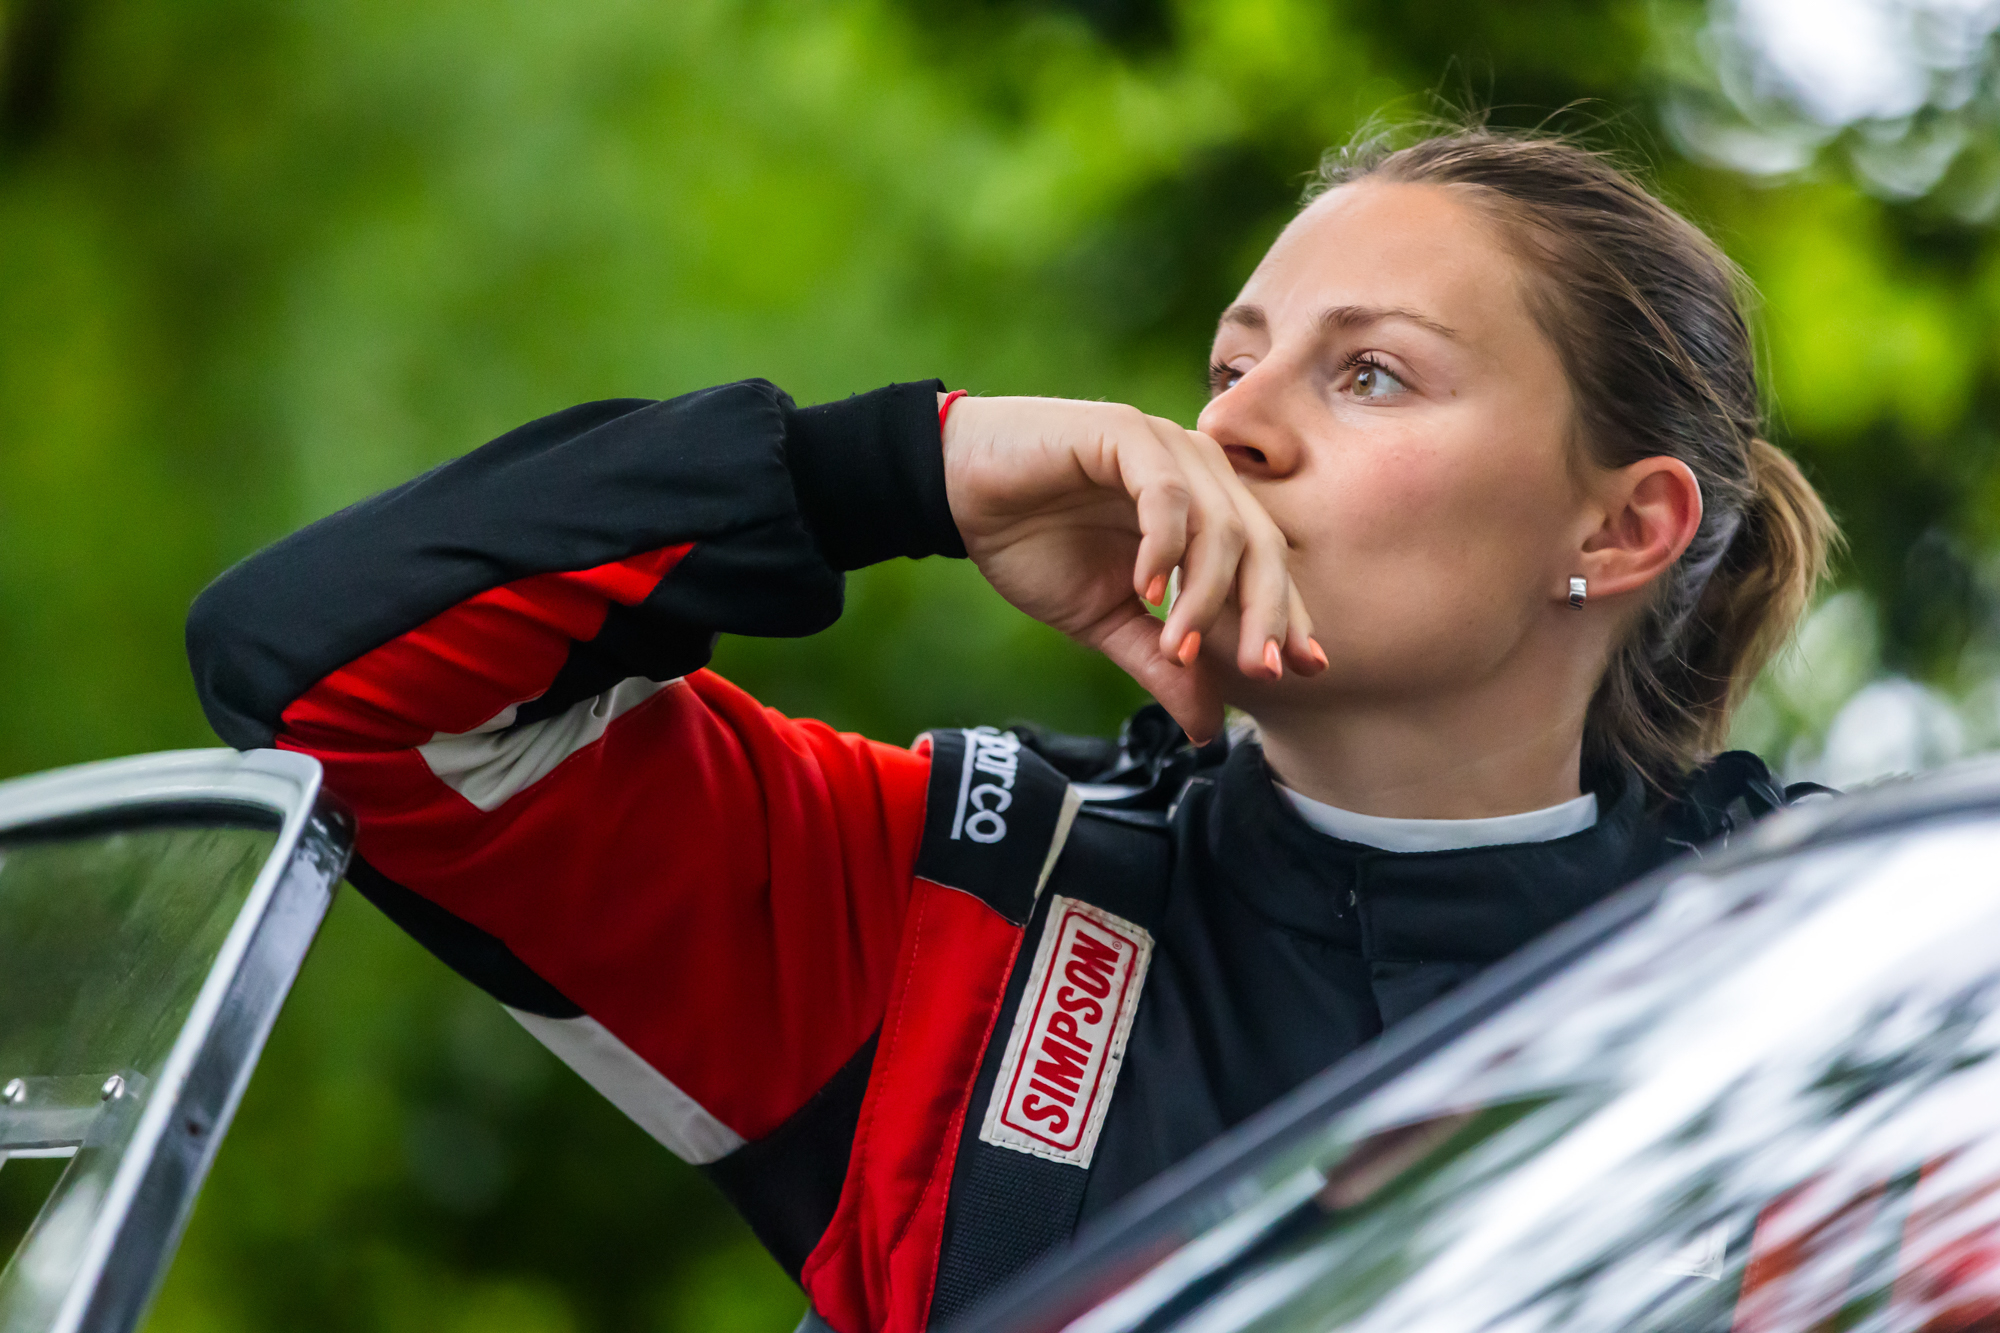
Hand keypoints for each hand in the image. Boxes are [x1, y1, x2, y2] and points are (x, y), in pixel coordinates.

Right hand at [941, 394, 1323, 742]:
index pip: (1266, 565)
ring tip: (1179, 647)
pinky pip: (1166, 494)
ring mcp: (1165, 448)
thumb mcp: (1104, 621)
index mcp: (1205, 511)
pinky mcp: (1125, 432)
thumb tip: (1209, 729)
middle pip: (1261, 545)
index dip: (1290, 617)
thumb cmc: (1033, 543)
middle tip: (1261, 672)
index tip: (1305, 671)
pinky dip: (1164, 548)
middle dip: (1266, 613)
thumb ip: (1160, 663)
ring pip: (1220, 523)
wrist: (956, 492)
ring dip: (1206, 594)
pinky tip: (1146, 590)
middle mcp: (1198, 472)